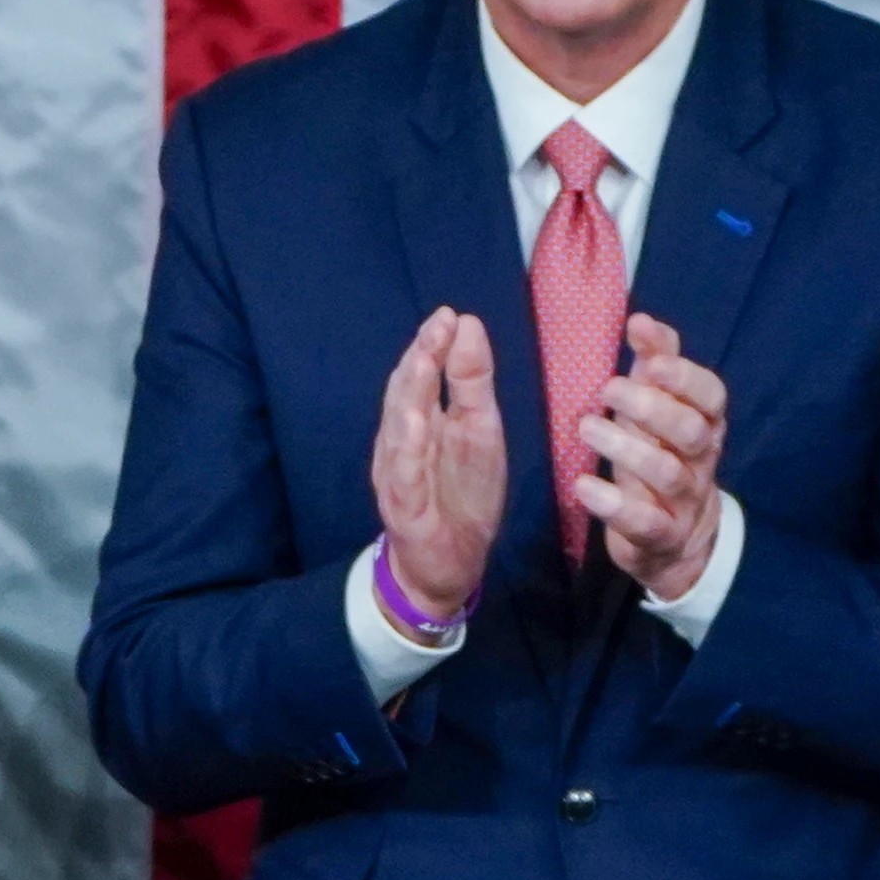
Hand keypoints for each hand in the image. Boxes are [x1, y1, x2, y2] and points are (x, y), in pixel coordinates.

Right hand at [367, 307, 502, 620]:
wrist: (449, 564)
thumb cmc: (461, 495)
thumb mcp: (480, 431)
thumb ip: (471, 383)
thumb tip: (467, 326)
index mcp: (423, 421)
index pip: (422, 376)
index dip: (432, 346)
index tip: (450, 315)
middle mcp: (402, 443)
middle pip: (406, 395)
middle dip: (420, 360)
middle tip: (437, 326)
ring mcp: (399, 476)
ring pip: (399, 431)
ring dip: (409, 396)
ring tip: (423, 361)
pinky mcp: (405, 509)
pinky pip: (403, 478)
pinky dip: (407, 452)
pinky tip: (415, 426)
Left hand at [576, 314, 728, 601]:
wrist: (677, 539)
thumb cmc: (662, 455)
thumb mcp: (660, 409)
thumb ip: (655, 365)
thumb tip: (641, 319)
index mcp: (704, 423)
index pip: (710, 395)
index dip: (684, 377)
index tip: (650, 361)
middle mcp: (700, 460)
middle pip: (691, 431)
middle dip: (653, 408)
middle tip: (608, 389)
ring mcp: (684, 500)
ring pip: (668, 473)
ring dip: (628, 449)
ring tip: (587, 428)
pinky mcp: (661, 537)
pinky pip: (645, 523)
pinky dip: (614, 505)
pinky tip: (583, 486)